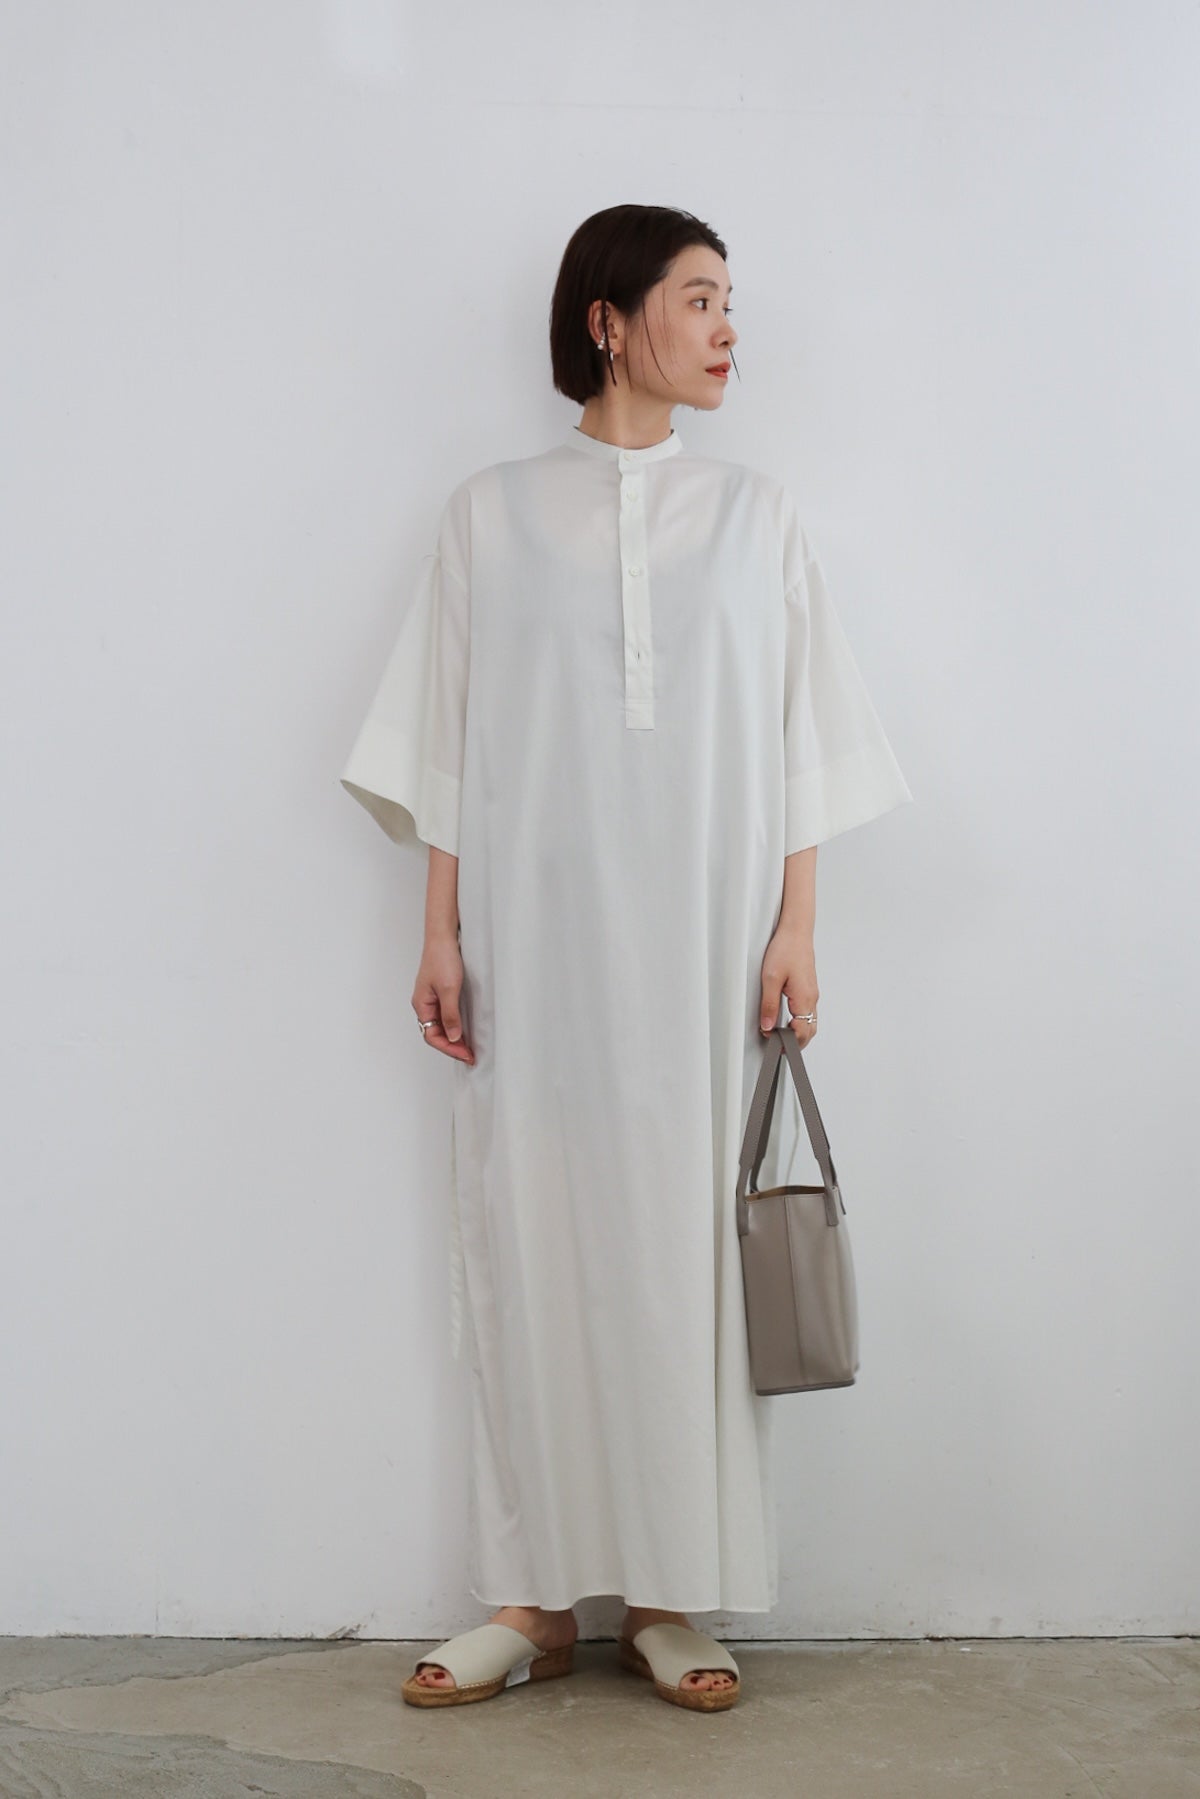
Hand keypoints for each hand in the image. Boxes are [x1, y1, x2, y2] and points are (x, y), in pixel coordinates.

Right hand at [412, 936, 475, 1063]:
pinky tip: (465, 1029)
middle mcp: (425, 1004)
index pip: (432, 1036)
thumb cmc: (442, 958)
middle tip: (469, 1055)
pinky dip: (455, 1025)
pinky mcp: (440, 991)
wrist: (444, 936)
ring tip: (468, 1046)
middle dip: (452, 1046)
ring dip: (454, 1037)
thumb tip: (453, 1037)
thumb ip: (451, 1015)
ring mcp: (432, 998)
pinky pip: (446, 1015)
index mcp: (422, 1005)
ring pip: (441, 1025)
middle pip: (435, 1033)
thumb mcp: (449, 989)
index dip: (449, 1048)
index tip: (465, 1054)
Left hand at [759, 928, 818, 1048]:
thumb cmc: (786, 949)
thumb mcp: (770, 979)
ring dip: (798, 1033)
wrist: (796, 931)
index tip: (773, 1041)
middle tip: (776, 1044)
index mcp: (804, 998)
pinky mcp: (809, 989)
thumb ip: (769, 1005)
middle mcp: (812, 998)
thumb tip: (768, 1026)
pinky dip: (800, 1022)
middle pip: (809, 1031)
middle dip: (795, 1043)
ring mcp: (812, 994)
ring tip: (780, 1035)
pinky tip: (788, 1020)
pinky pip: (808, 1012)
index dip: (788, 1042)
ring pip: (810, 1023)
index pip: (802, 1032)